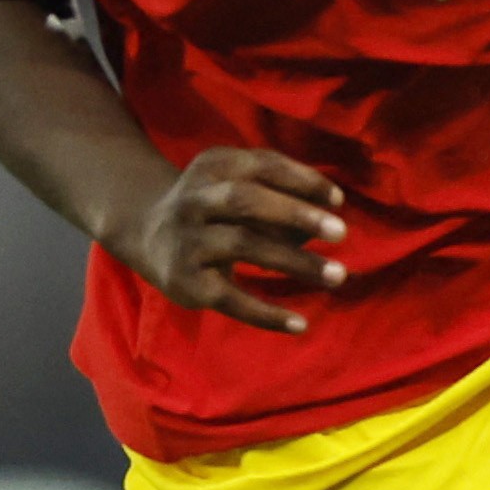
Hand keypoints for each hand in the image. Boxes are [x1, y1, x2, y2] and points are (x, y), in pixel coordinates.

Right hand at [106, 148, 346, 334]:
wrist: (147, 234)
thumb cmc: (213, 207)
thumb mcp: (235, 184)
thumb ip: (278, 195)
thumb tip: (328, 222)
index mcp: (212, 166)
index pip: (262, 166)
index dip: (303, 180)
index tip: (338, 201)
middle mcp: (194, 200)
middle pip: (246, 200)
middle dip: (296, 214)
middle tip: (341, 233)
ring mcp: (187, 241)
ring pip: (242, 245)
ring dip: (294, 260)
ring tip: (337, 275)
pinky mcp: (186, 282)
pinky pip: (230, 298)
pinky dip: (266, 314)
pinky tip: (300, 323)